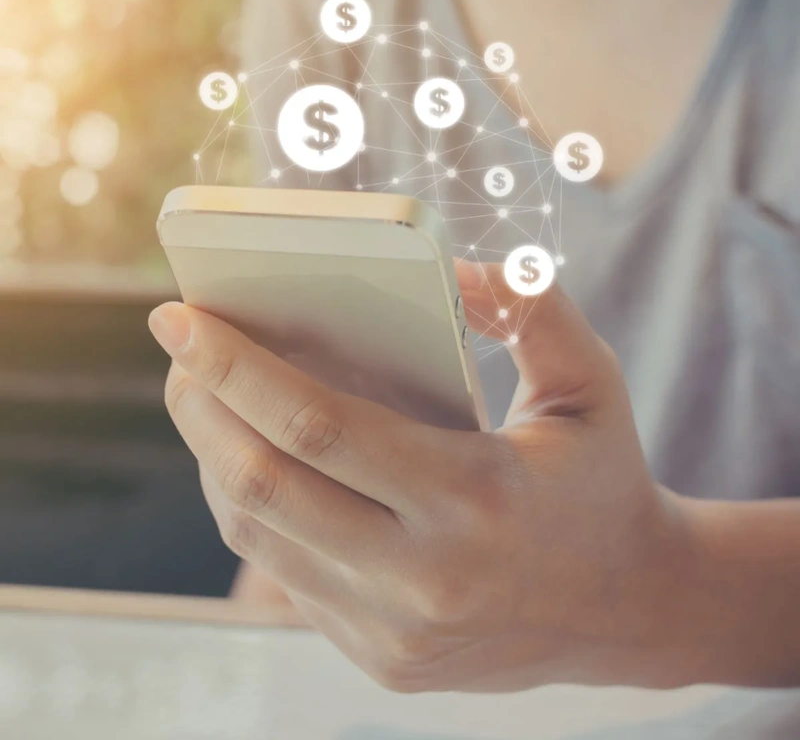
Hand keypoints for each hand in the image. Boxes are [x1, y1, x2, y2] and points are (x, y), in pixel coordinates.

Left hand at [149, 262, 690, 691]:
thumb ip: (531, 305)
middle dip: (199, 405)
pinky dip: (250, 506)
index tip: (178, 317)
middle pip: (263, 482)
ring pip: (257, 532)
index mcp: (476, 498)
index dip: (235, 365)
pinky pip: (282, 572)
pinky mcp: (381, 659)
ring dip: (212, 454)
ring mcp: (395, 632)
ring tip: (203, 395)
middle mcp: (424, 578)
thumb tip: (448, 269)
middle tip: (176, 348)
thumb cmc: (604, 479)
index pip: (317, 425)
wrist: (630, 609)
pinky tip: (248, 457)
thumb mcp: (592, 380)